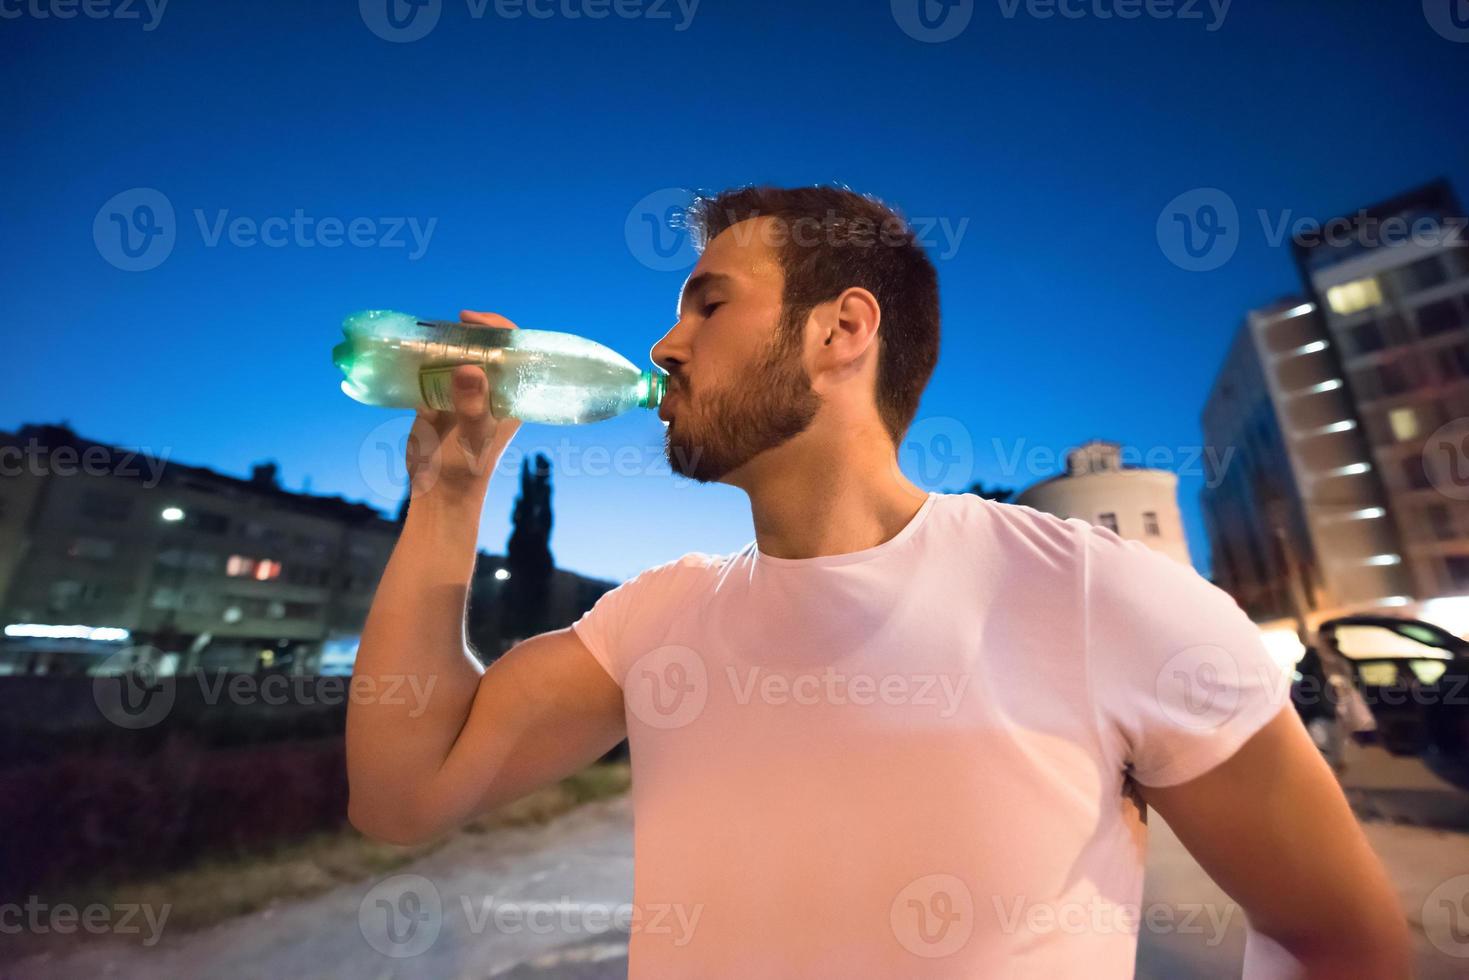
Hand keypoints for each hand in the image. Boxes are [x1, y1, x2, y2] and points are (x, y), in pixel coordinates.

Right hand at [405, 310, 522, 503]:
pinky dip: (422, 359)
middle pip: (484, 347)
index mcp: (511, 396)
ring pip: (457, 357)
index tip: (472, 320)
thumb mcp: (474, 437)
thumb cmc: (466, 468)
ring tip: (427, 334)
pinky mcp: (437, 400)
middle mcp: (490, 391)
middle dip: (468, 332)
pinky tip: (408, 350)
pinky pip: (431, 371)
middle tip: (447, 324)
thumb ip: (473, 406)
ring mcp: (463, 394)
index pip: (514, 351)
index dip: (498, 328)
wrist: (438, 492)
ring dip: (443, 343)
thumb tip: (470, 369)